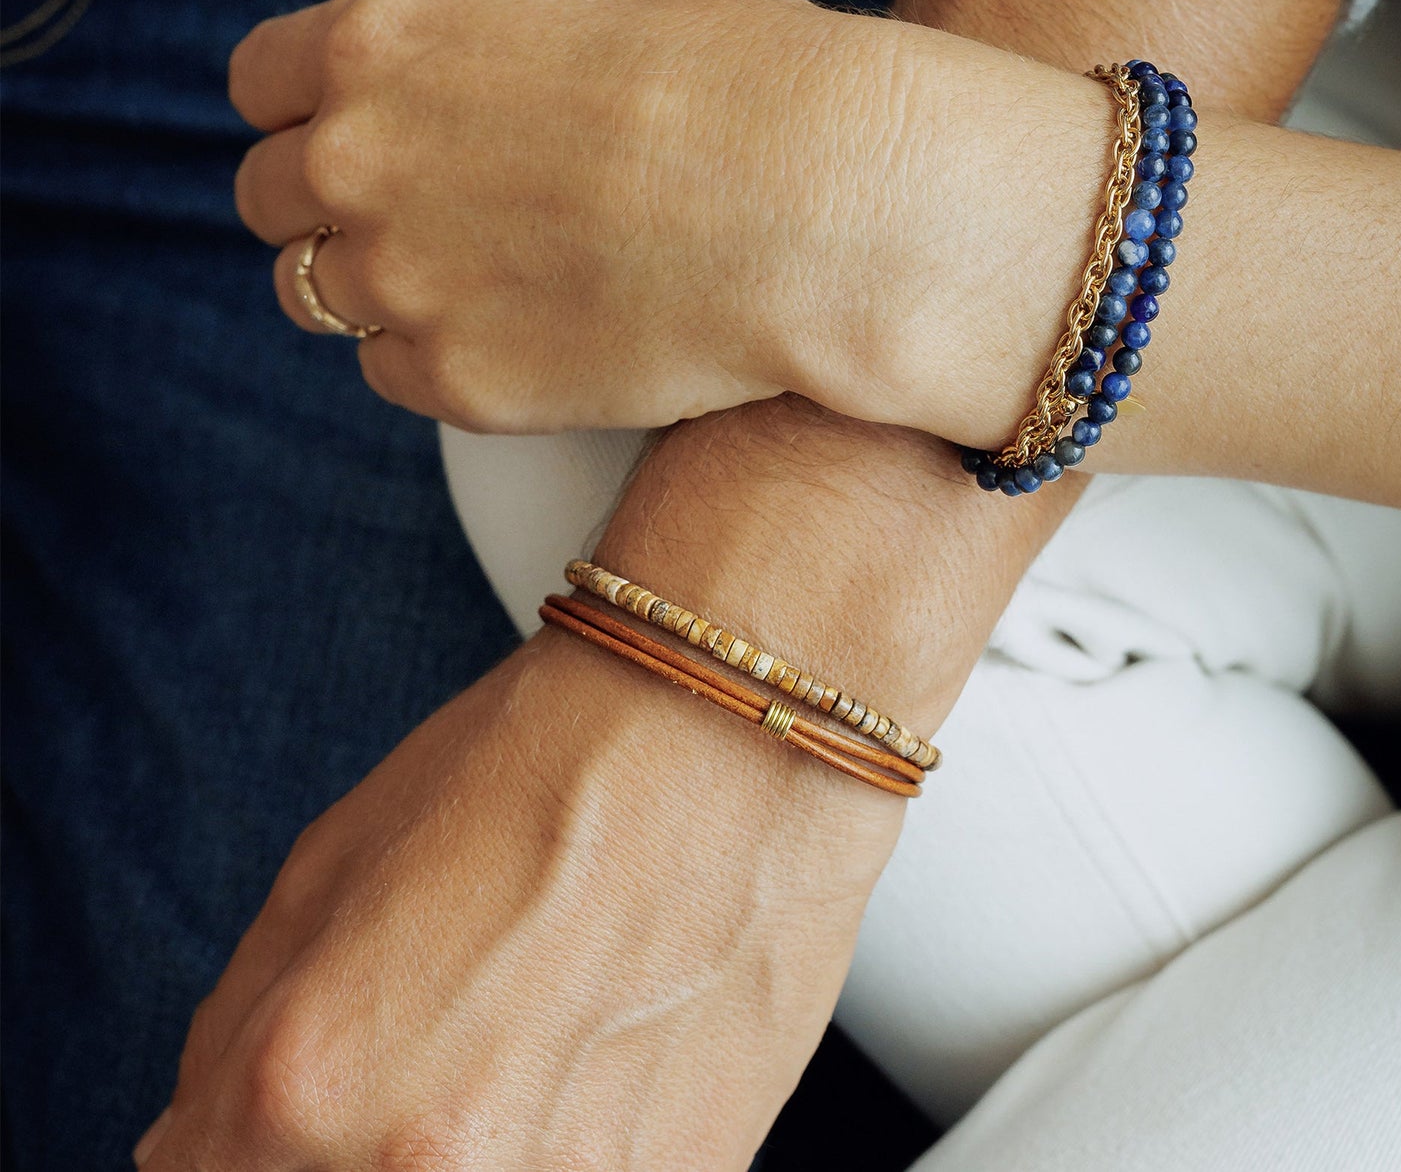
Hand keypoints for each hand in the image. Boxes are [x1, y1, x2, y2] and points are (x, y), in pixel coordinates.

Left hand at [132, 393, 1077, 1170]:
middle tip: (423, 1044)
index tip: (276, 1116)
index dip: (239, 1141)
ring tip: (521, 1033)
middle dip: (341, 1146)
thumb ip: (238, 1030)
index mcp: (311, 1083)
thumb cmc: (555, 757)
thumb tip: (202, 1137)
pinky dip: (567, 1146)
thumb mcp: (331, 859)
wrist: (740, 729)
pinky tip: (597, 1048)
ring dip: (465, 1148)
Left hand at [229, 0, 1106, 443]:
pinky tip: (526, 333)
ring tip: (486, 278)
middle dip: (328, 205)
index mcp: (380, 45)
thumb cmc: (734, 75)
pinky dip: (441, 360)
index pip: (259, 83)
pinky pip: (395, 378)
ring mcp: (402, 283)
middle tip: (425, 217)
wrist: (823, 203)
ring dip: (380, 287)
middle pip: (266, 201)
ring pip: (317, 298)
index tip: (357, 132)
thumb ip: (461, 7)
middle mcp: (358, 163)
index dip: (304, 107)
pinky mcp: (459, 385)